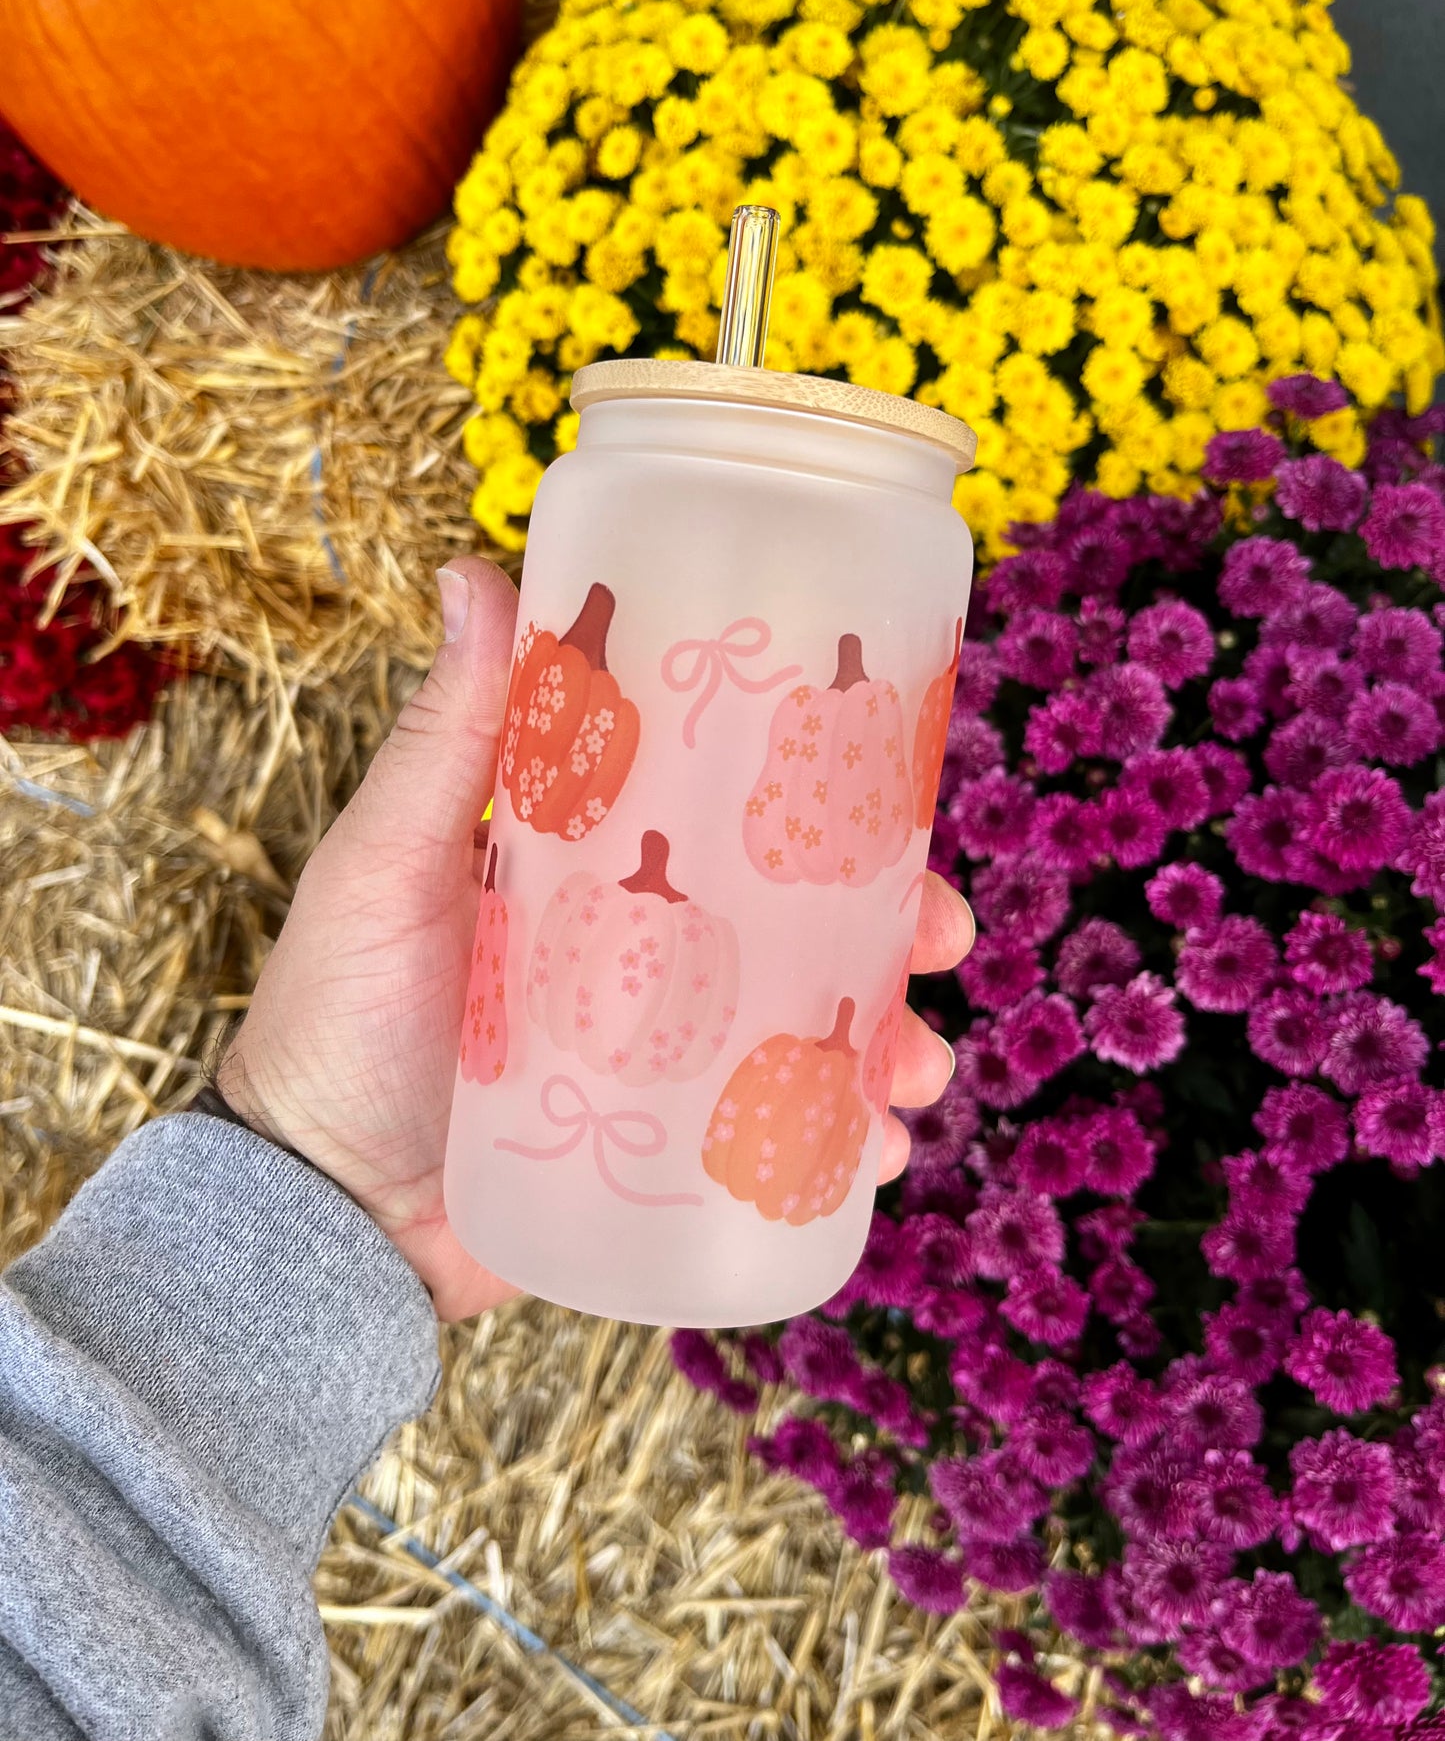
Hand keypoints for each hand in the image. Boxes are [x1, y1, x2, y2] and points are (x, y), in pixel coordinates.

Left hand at [219, 557, 974, 1319]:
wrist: (316, 1212)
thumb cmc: (334, 1020)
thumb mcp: (387, 861)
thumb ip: (445, 735)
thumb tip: (475, 569)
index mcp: (597, 871)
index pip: (730, 813)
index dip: (823, 798)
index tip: (894, 779)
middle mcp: (647, 956)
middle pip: (800, 921)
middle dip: (893, 924)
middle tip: (942, 933)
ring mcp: (666, 1058)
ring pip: (811, 1030)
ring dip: (891, 1039)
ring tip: (915, 1070)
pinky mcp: (669, 1153)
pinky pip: (778, 1141)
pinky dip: (842, 1143)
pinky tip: (877, 1147)